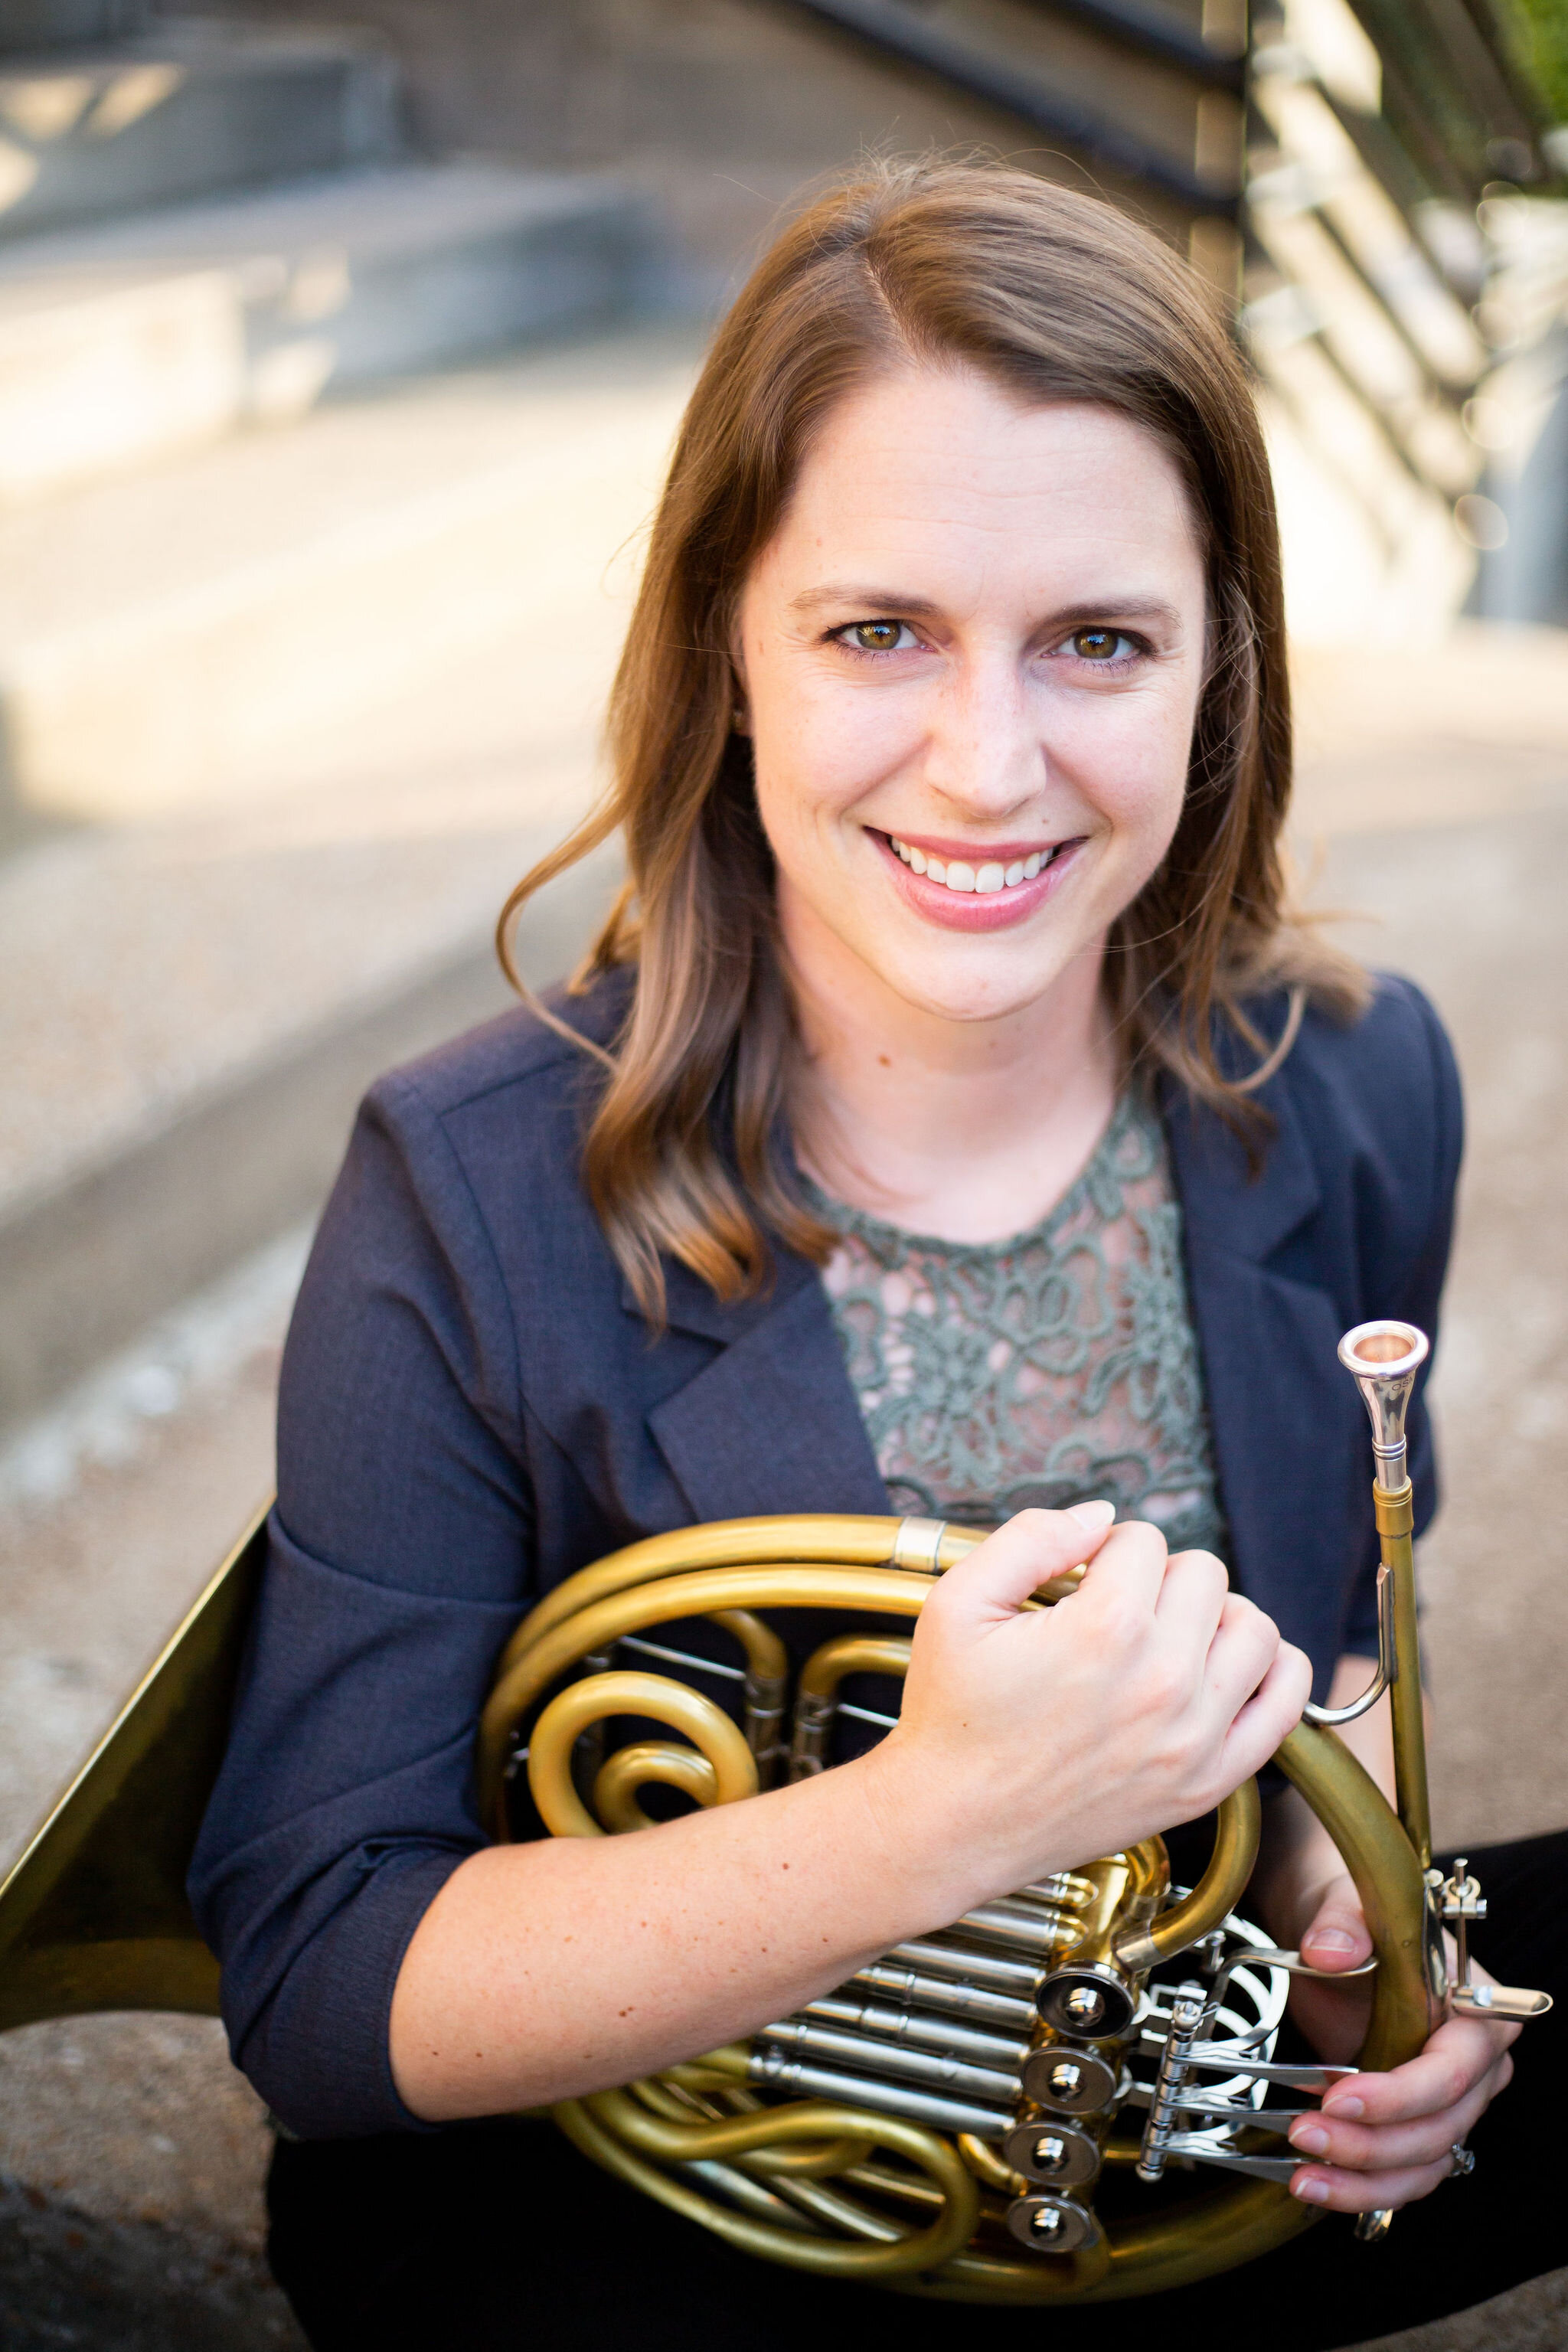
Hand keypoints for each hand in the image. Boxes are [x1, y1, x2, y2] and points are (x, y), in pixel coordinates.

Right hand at [864, 1503, 1311, 1914]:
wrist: (955, 1823)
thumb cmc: (953, 1714)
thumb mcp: (956, 1602)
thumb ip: (1030, 1537)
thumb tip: (1101, 1514)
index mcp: (1105, 1629)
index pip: (1144, 1540)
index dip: (1104, 1550)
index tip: (1077, 1583)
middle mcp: (1163, 1681)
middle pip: (1204, 1574)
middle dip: (1157, 1580)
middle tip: (1112, 1612)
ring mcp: (1195, 1736)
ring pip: (1254, 1626)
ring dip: (1213, 1619)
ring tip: (1165, 1638)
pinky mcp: (1210, 1780)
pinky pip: (1287, 1701)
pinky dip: (1270, 1671)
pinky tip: (1220, 1669)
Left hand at [1284, 1873, 1517, 2210]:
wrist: (1332, 1930)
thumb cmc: (1353, 1915)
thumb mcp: (1346, 1904)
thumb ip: (1344, 1924)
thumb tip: (1330, 1951)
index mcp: (1478, 2012)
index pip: (1451, 2072)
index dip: (1399, 2095)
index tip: (1338, 2097)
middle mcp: (1475, 2066)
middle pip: (1439, 2129)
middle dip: (1371, 2144)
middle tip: (1305, 2133)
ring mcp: (1449, 2101)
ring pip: (1423, 2164)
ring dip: (1364, 2180)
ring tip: (1304, 2177)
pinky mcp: (1414, 2122)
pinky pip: (1403, 2172)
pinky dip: (1361, 2187)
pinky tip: (1314, 2185)